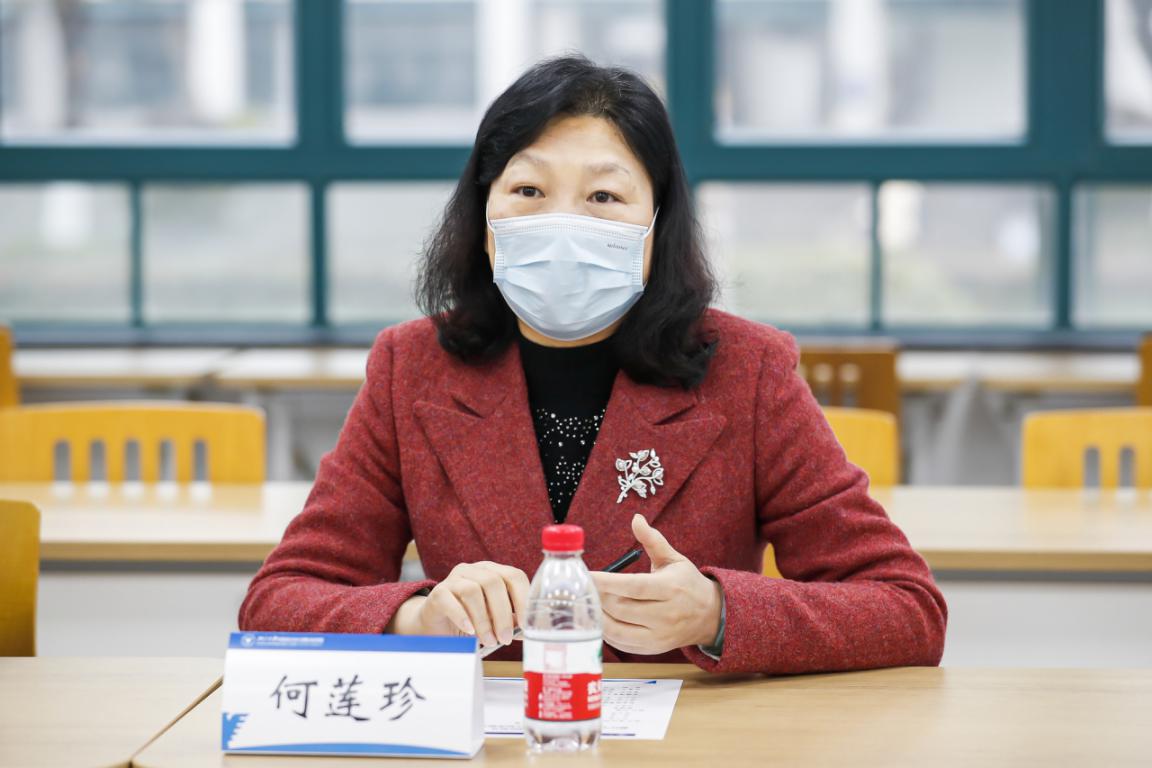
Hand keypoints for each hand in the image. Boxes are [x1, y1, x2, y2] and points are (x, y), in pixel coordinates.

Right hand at [387, 561, 528, 648]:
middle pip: (494, 582)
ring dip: (484, 620)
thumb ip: (510, 621)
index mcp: (492, 571)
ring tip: (488, 641)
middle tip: (505, 638)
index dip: (523, 598)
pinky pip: (450, 600)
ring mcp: (454, 579)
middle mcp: (473, 570)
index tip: (526, 623)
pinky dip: (462, 617)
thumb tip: (527, 630)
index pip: (514, 576)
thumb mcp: (494, 620)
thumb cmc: (470, 621)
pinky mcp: (437, 592)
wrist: (436, 626)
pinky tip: (469, 631)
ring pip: (473, 591)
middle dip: (503, 614)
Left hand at [591, 514, 722, 654]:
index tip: (587, 575)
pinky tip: (602, 618)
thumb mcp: (674, 559)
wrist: (710, 616)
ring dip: (599, 616)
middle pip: (621, 608)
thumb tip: (635, 518)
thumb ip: (652, 540)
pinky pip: (622, 644)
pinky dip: (608, 632)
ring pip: (618, 630)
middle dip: (599, 597)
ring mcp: (659, 636)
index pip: (632, 586)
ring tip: (591, 602)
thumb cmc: (687, 583)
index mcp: (670, 589)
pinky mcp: (653, 649)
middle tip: (586, 587)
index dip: (607, 582)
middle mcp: (665, 615)